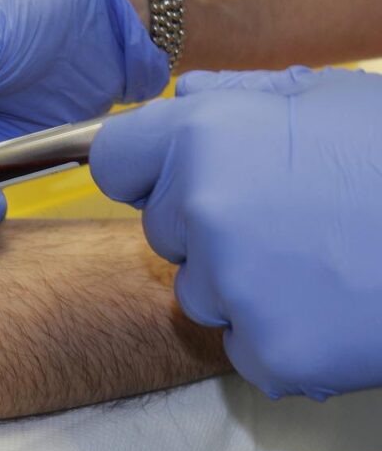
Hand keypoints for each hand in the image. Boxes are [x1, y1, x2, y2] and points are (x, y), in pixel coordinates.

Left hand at [90, 66, 381, 399]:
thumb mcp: (328, 97)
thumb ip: (238, 98)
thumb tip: (182, 101)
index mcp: (204, 137)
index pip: (115, 161)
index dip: (147, 170)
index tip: (175, 178)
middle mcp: (202, 211)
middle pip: (161, 232)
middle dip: (207, 229)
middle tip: (289, 220)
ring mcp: (233, 288)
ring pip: (201, 294)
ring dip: (243, 286)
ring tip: (322, 263)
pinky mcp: (270, 354)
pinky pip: (246, 347)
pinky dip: (281, 337)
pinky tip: (335, 308)